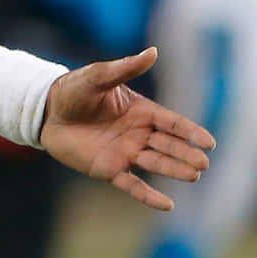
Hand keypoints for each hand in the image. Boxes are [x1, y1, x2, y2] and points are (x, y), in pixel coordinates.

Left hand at [39, 48, 215, 211]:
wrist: (47, 112)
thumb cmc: (74, 90)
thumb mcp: (98, 76)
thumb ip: (124, 68)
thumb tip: (152, 52)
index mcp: (142, 112)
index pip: (173, 123)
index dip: (191, 132)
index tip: (209, 142)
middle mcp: (139, 134)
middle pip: (169, 145)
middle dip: (186, 154)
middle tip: (203, 163)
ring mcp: (125, 153)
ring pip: (156, 163)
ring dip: (174, 170)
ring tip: (193, 175)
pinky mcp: (109, 169)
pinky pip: (132, 185)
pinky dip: (148, 195)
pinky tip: (167, 205)